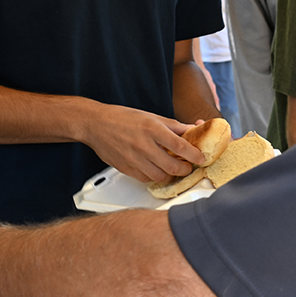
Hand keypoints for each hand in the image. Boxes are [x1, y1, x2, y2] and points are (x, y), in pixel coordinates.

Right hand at [82, 105, 205, 183]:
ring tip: (173, 168)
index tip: (200, 157)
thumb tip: (192, 130)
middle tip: (188, 166)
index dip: (194, 154)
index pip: (180, 146)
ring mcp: (134, 158)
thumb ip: (173, 126)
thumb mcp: (150, 116)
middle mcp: (143, 145)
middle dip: (185, 169)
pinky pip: (146, 179)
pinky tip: (156, 169)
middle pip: (172, 166)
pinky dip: (155, 176)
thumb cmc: (122, 118)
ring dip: (170, 175)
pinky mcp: (126, 168)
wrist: (95, 124)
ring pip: (160, 176)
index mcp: (152, 128)